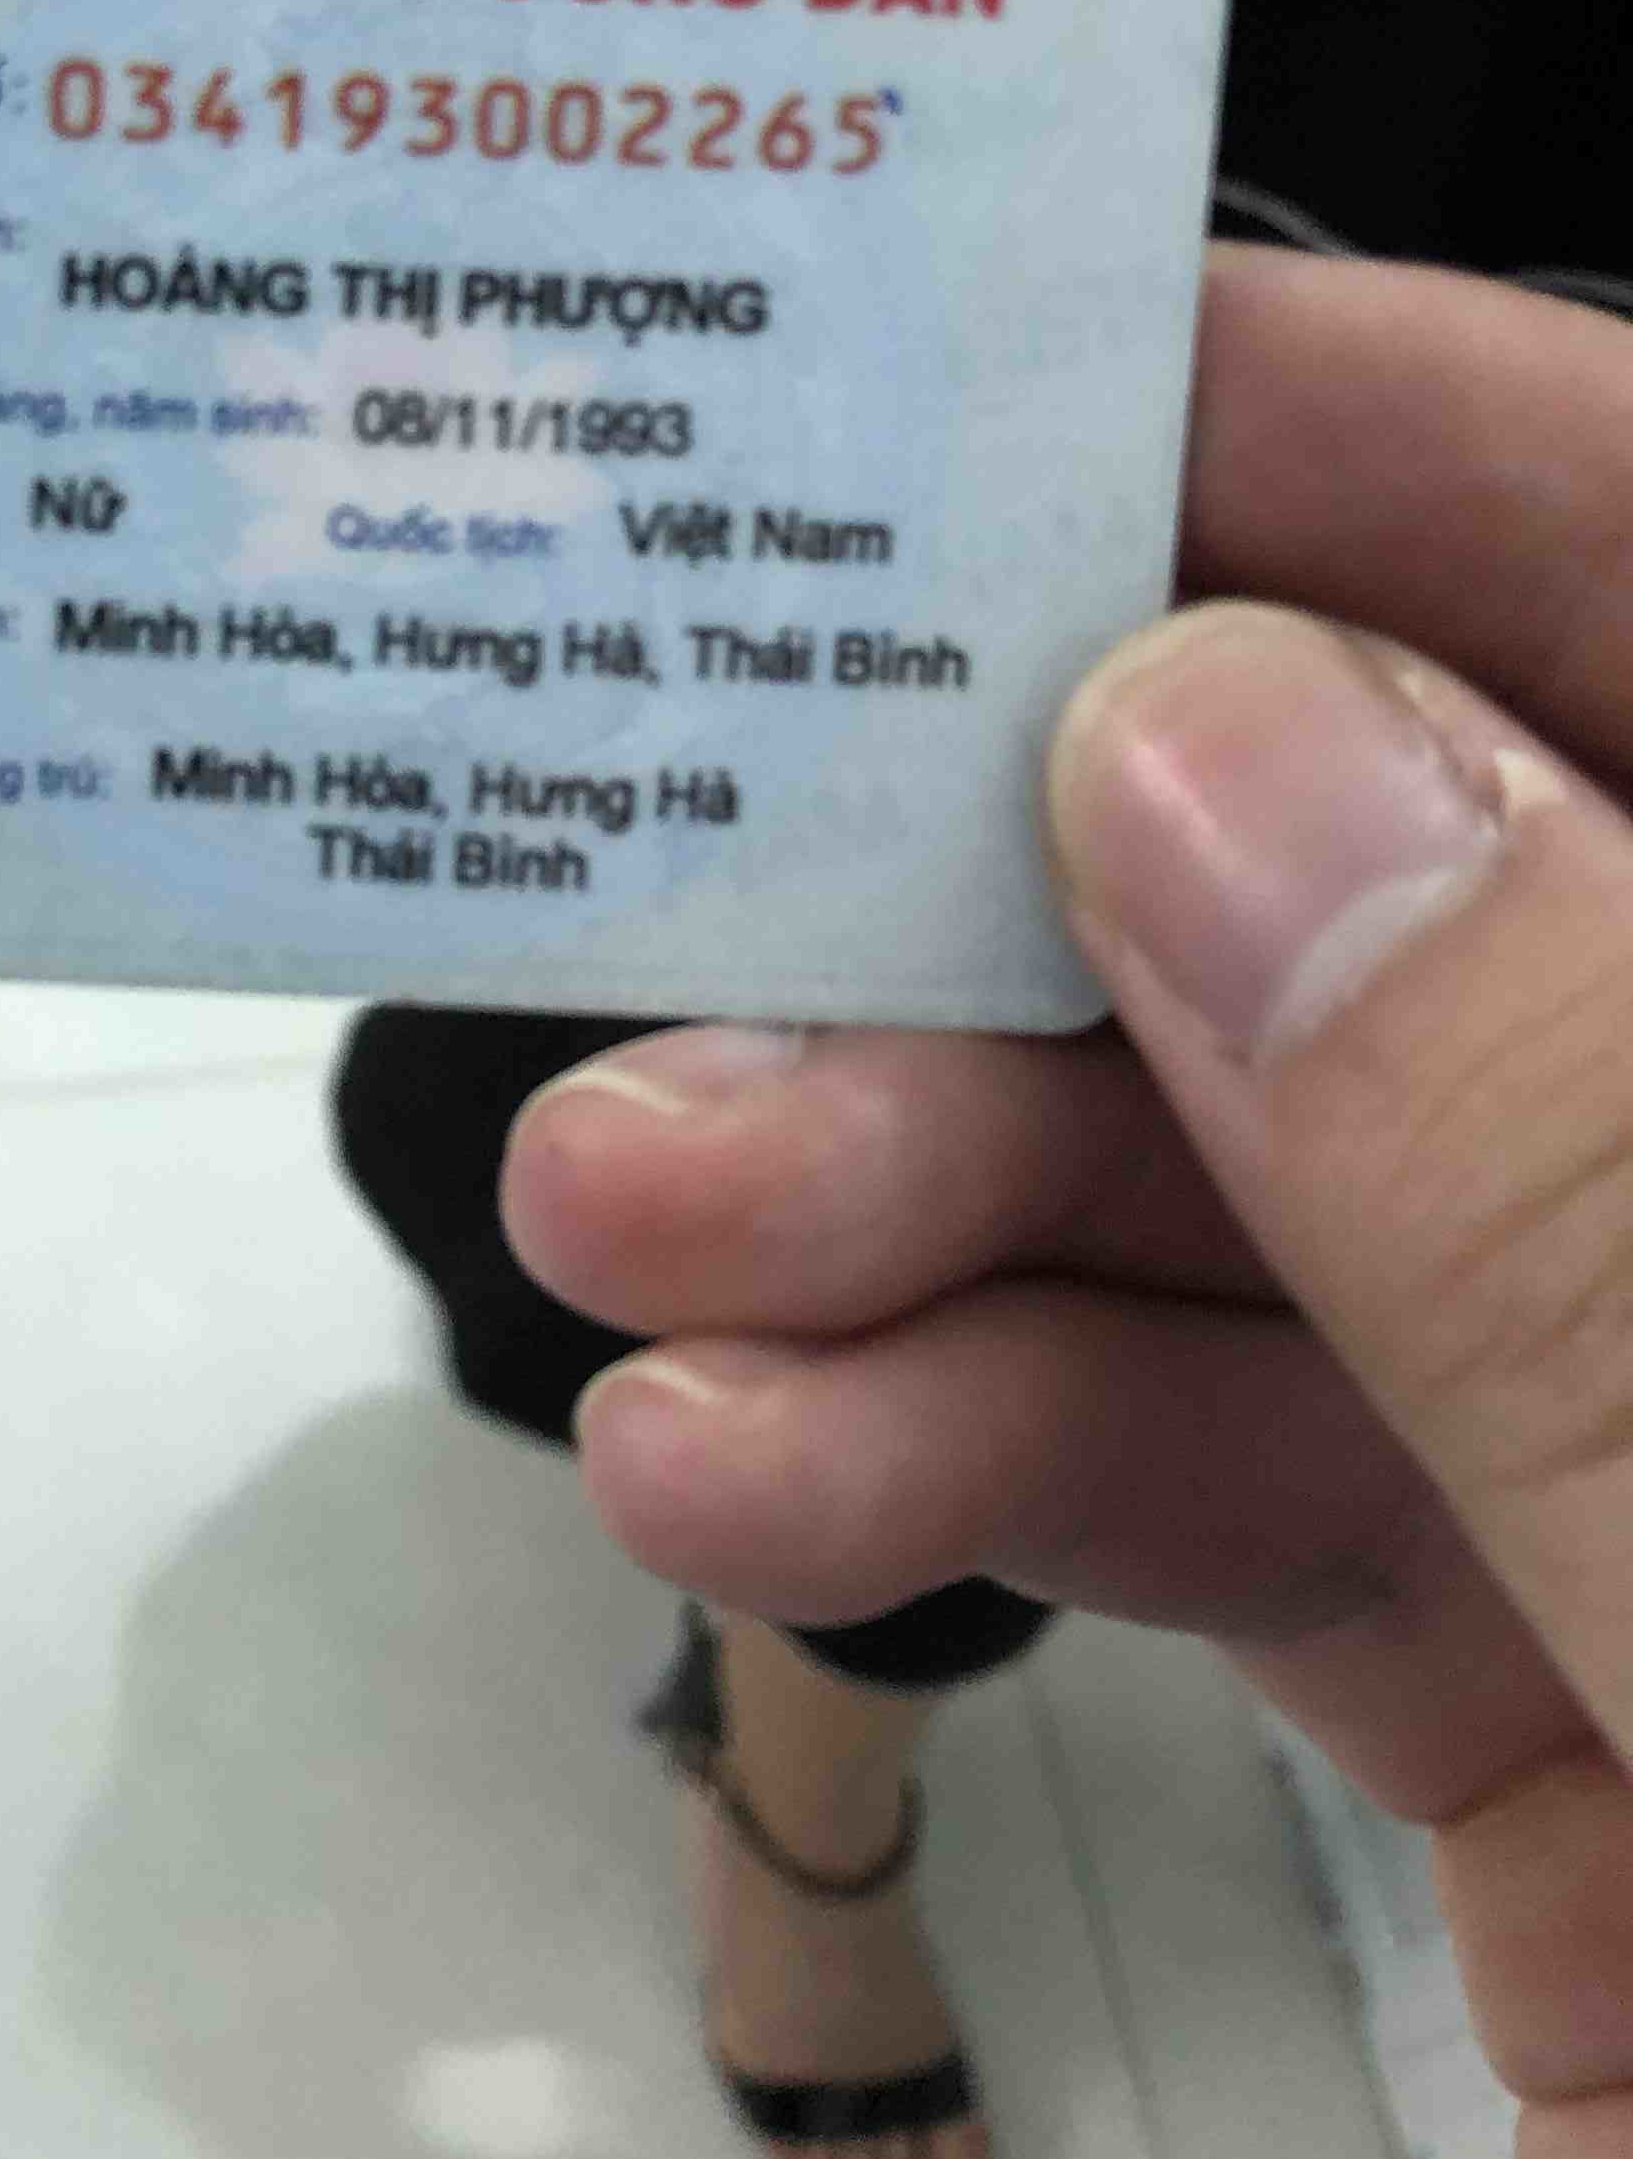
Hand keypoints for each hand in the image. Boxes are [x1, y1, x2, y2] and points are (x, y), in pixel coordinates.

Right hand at [496, 243, 1632, 2158]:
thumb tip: (1229, 747)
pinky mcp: (1619, 1782)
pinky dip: (997, 1481)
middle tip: (681, 902)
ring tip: (625, 1240)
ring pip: (1340, 1232)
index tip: (1045, 376)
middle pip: (1511, 944)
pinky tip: (746, 1488)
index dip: (1453, 471)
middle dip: (1075, 914)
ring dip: (952, 1221)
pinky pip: (1282, 1517)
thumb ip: (1620, 1224)